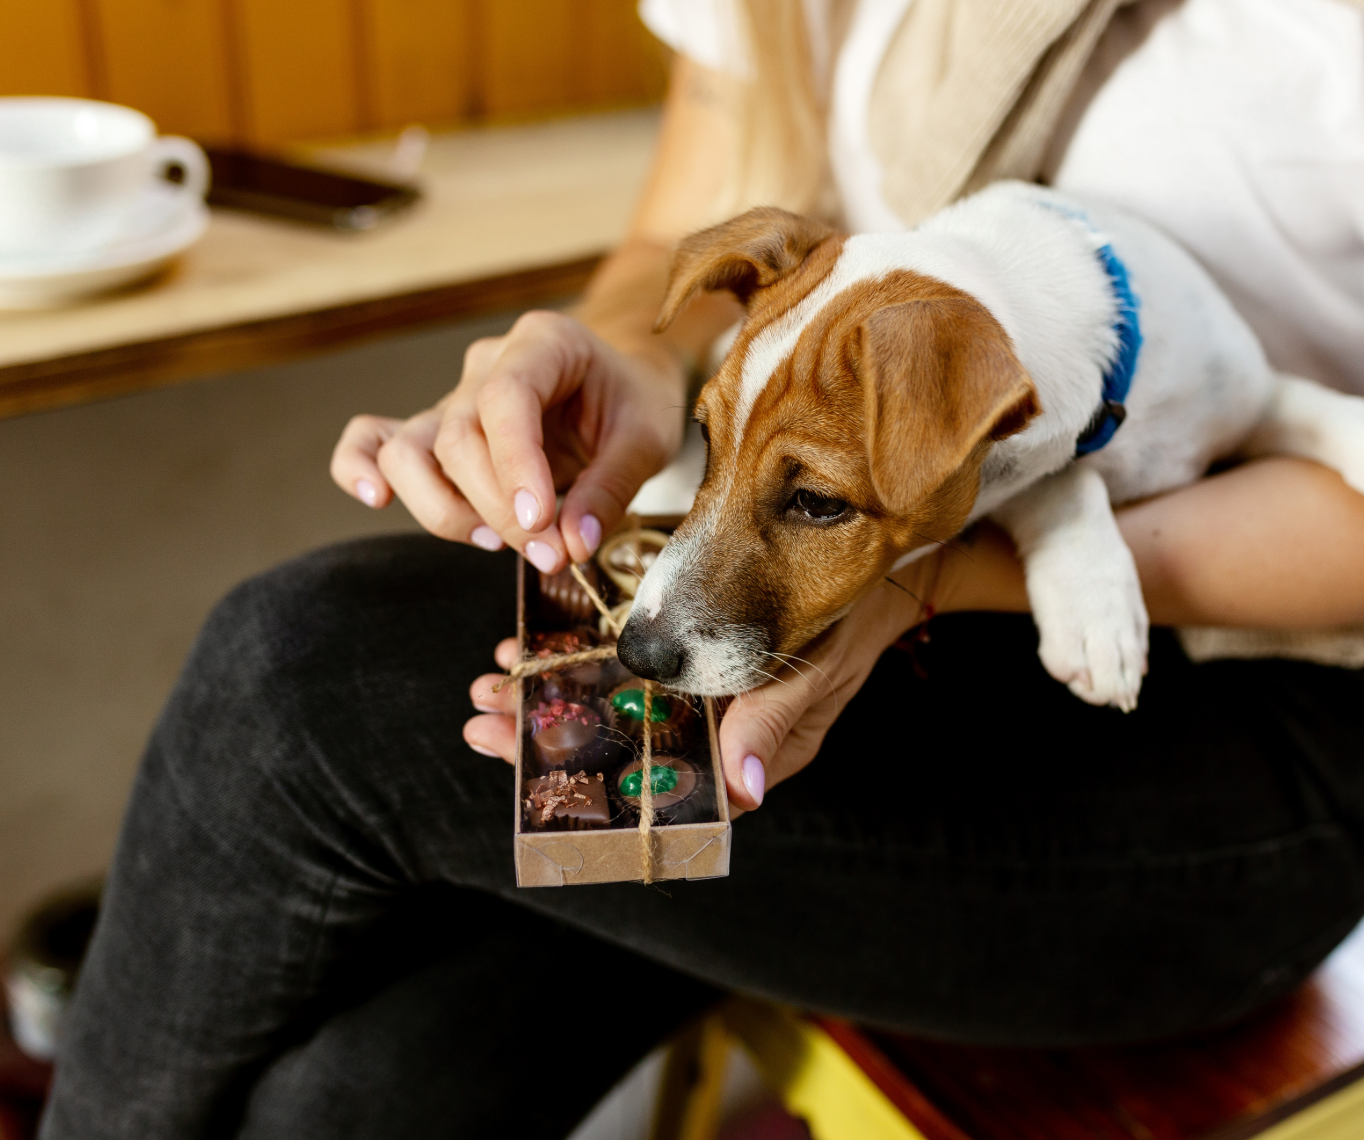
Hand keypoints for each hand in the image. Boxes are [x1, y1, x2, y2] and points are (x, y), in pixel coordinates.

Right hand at [330, 310, 686, 570]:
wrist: (620, 386)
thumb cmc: (632, 403)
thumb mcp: (647, 439)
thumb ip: (610, 489)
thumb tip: (571, 543)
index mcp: (544, 343)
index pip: (507, 398)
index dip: (515, 466)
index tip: (539, 523)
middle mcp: (487, 364)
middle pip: (458, 438)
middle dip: (498, 510)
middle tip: (548, 553)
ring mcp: (452, 397)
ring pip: (408, 448)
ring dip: (445, 508)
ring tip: (496, 540)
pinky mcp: (433, 430)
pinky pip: (371, 439)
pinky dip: (359, 466)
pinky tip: (376, 498)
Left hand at [462, 551, 942, 814]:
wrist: (880, 571)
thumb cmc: (851, 627)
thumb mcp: (814, 675)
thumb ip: (771, 727)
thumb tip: (740, 791)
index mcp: (738, 757)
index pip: (651, 789)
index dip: (585, 784)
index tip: (523, 763)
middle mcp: (709, 731)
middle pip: (616, 748)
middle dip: (547, 736)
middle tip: (482, 719)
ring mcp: (698, 691)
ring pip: (612, 705)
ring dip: (554, 695)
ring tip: (493, 681)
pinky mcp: (691, 647)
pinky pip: (628, 660)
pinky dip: (582, 652)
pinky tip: (538, 637)